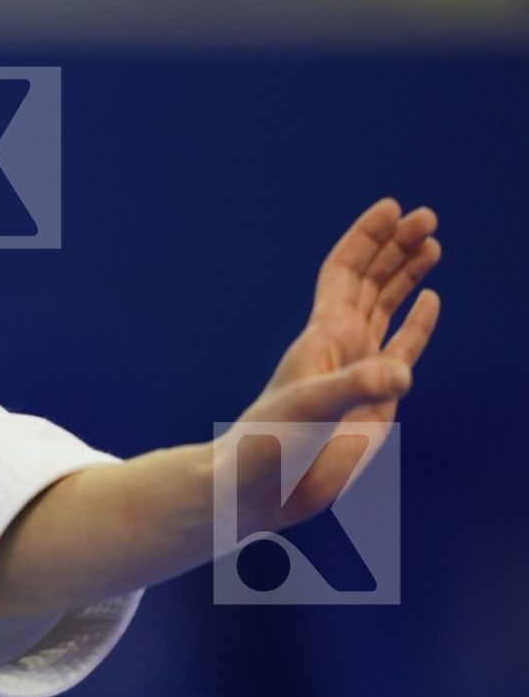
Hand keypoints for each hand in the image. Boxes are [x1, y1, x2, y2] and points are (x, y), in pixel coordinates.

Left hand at [223, 197, 441, 533]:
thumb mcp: (311, 412)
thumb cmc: (271, 446)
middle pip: (371, 279)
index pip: (346, 271)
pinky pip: (401, 347)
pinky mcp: (374, 399)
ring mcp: (358, 369)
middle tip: (427, 215)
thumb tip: (400, 374)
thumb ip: (356, 390)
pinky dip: (417, 322)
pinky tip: (431, 300)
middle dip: (395, 246)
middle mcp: (341, 345)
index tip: (392, 207)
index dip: (367, 238)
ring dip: (407, 274)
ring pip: (386, 306)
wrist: (263, 490)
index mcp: (322, 336)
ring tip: (433, 242)